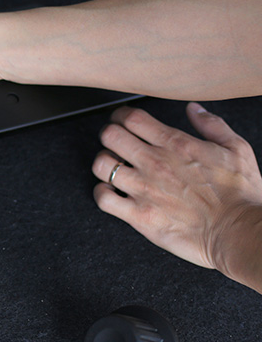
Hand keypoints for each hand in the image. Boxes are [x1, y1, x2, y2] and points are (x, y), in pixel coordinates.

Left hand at [92, 103, 261, 292]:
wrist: (240, 233)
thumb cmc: (242, 195)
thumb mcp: (237, 149)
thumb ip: (212, 125)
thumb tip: (193, 108)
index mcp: (175, 145)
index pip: (131, 118)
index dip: (121, 115)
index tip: (123, 120)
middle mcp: (154, 163)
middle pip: (110, 135)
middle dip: (109, 135)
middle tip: (115, 142)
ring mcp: (143, 190)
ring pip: (101, 165)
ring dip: (104, 163)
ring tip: (113, 167)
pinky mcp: (139, 215)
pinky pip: (103, 199)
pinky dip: (102, 193)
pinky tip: (111, 191)